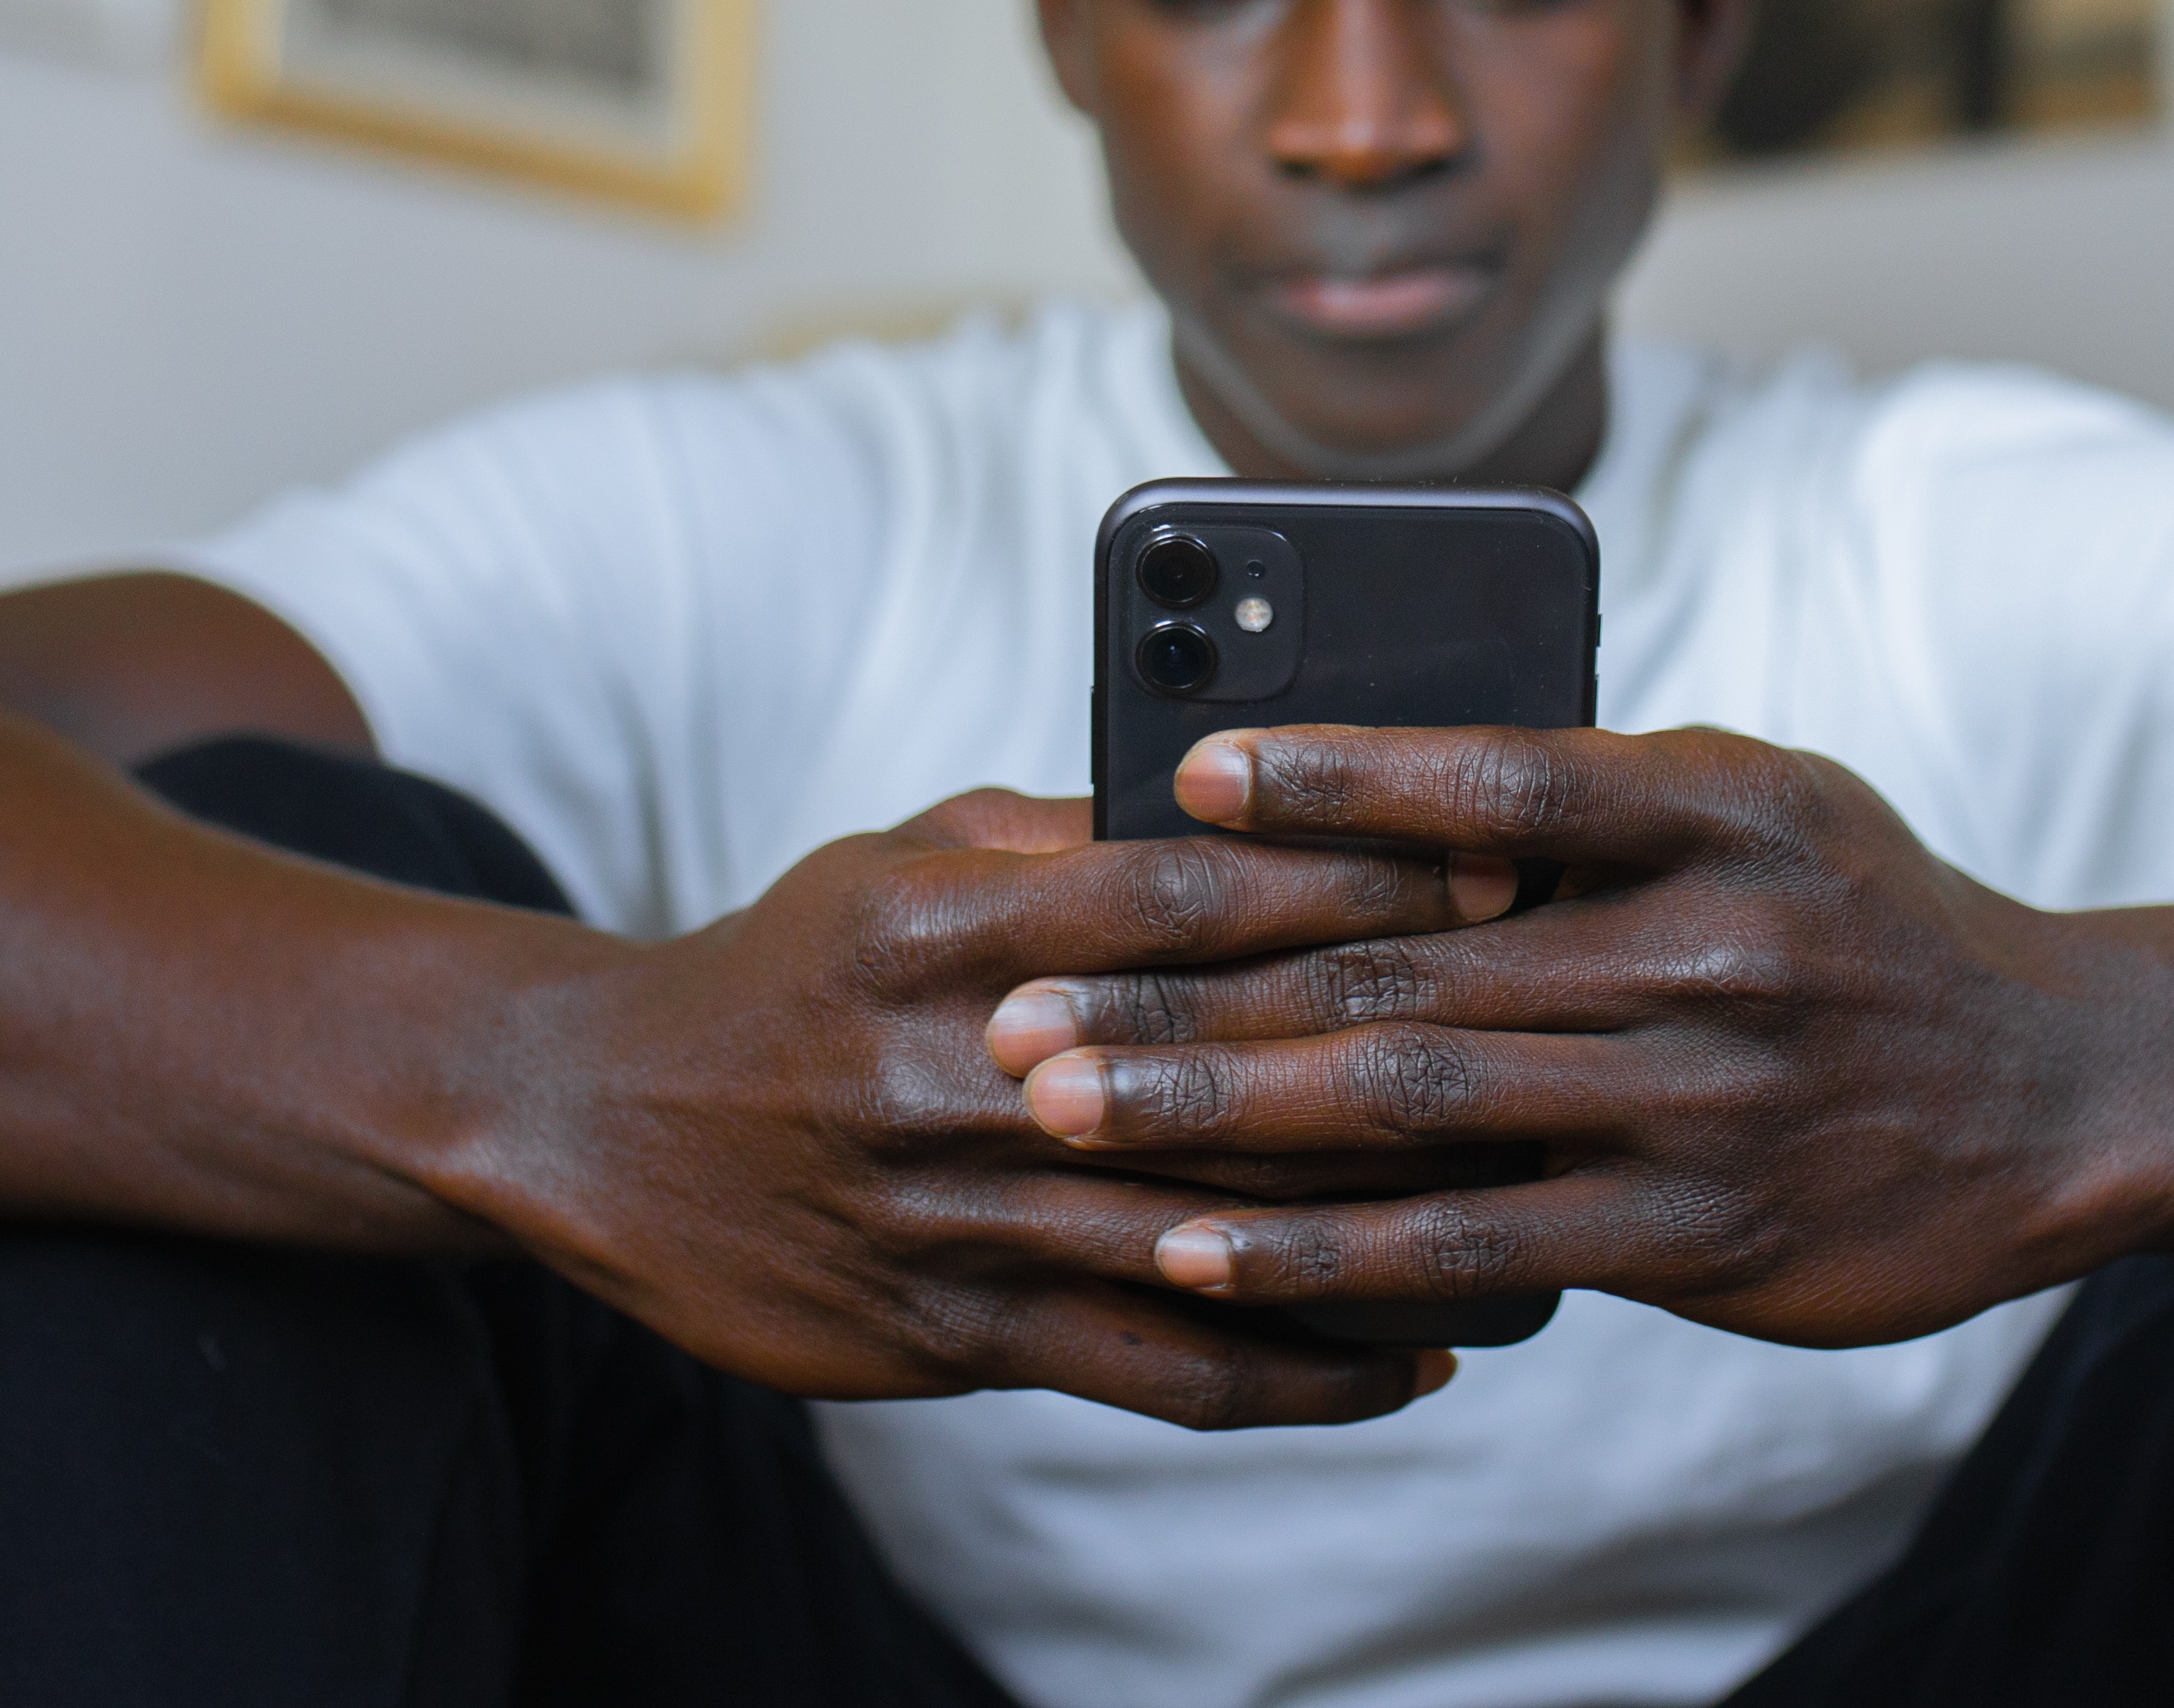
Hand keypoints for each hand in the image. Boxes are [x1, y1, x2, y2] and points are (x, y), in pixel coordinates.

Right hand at [434, 786, 1517, 1427]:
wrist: (603, 1127)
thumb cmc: (793, 969)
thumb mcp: (904, 861)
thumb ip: (1064, 841)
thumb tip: (1243, 803)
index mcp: (949, 926)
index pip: (1186, 893)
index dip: (1352, 872)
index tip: (1498, 852)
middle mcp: (958, 1070)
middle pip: (1226, 1062)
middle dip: (1413, 1050)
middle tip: (1571, 1039)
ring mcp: (958, 1214)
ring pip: (1215, 1228)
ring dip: (1392, 1234)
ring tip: (1543, 1227)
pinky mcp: (954, 1332)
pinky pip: (1158, 1367)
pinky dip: (1297, 1371)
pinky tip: (1409, 1358)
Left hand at [985, 729, 2173, 1348]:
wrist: (2070, 1090)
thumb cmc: (1869, 926)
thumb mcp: (1765, 810)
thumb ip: (1595, 803)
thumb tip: (1380, 791)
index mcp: (1714, 808)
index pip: (1495, 776)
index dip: (1331, 779)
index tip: (1181, 777)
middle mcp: (1706, 944)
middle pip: (1400, 952)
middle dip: (1186, 981)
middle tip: (1016, 1001)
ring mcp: (1701, 1094)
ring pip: (1413, 1099)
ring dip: (1215, 1110)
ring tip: (1059, 1113)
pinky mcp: (1696, 1230)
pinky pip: (1476, 1242)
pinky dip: (1326, 1252)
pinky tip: (1199, 1253)